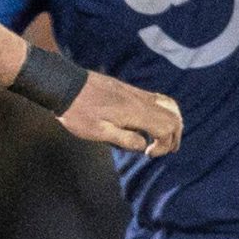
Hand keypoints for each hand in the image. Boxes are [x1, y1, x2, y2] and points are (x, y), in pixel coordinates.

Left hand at [58, 71, 181, 155]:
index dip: (164, 145)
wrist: (64, 84)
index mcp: (136, 112)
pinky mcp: (128, 89)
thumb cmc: (77, 112)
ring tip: (164, 137)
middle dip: (174, 135)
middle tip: (164, 149)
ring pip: (168, 104)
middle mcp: (140, 100)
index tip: (148, 154)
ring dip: (172, 122)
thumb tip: (144, 145)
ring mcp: (135, 92)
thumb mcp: (97, 132)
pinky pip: (156, 99)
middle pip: (173, 116)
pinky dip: (163, 112)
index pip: (167, 128)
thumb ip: (124, 139)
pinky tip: (151, 121)